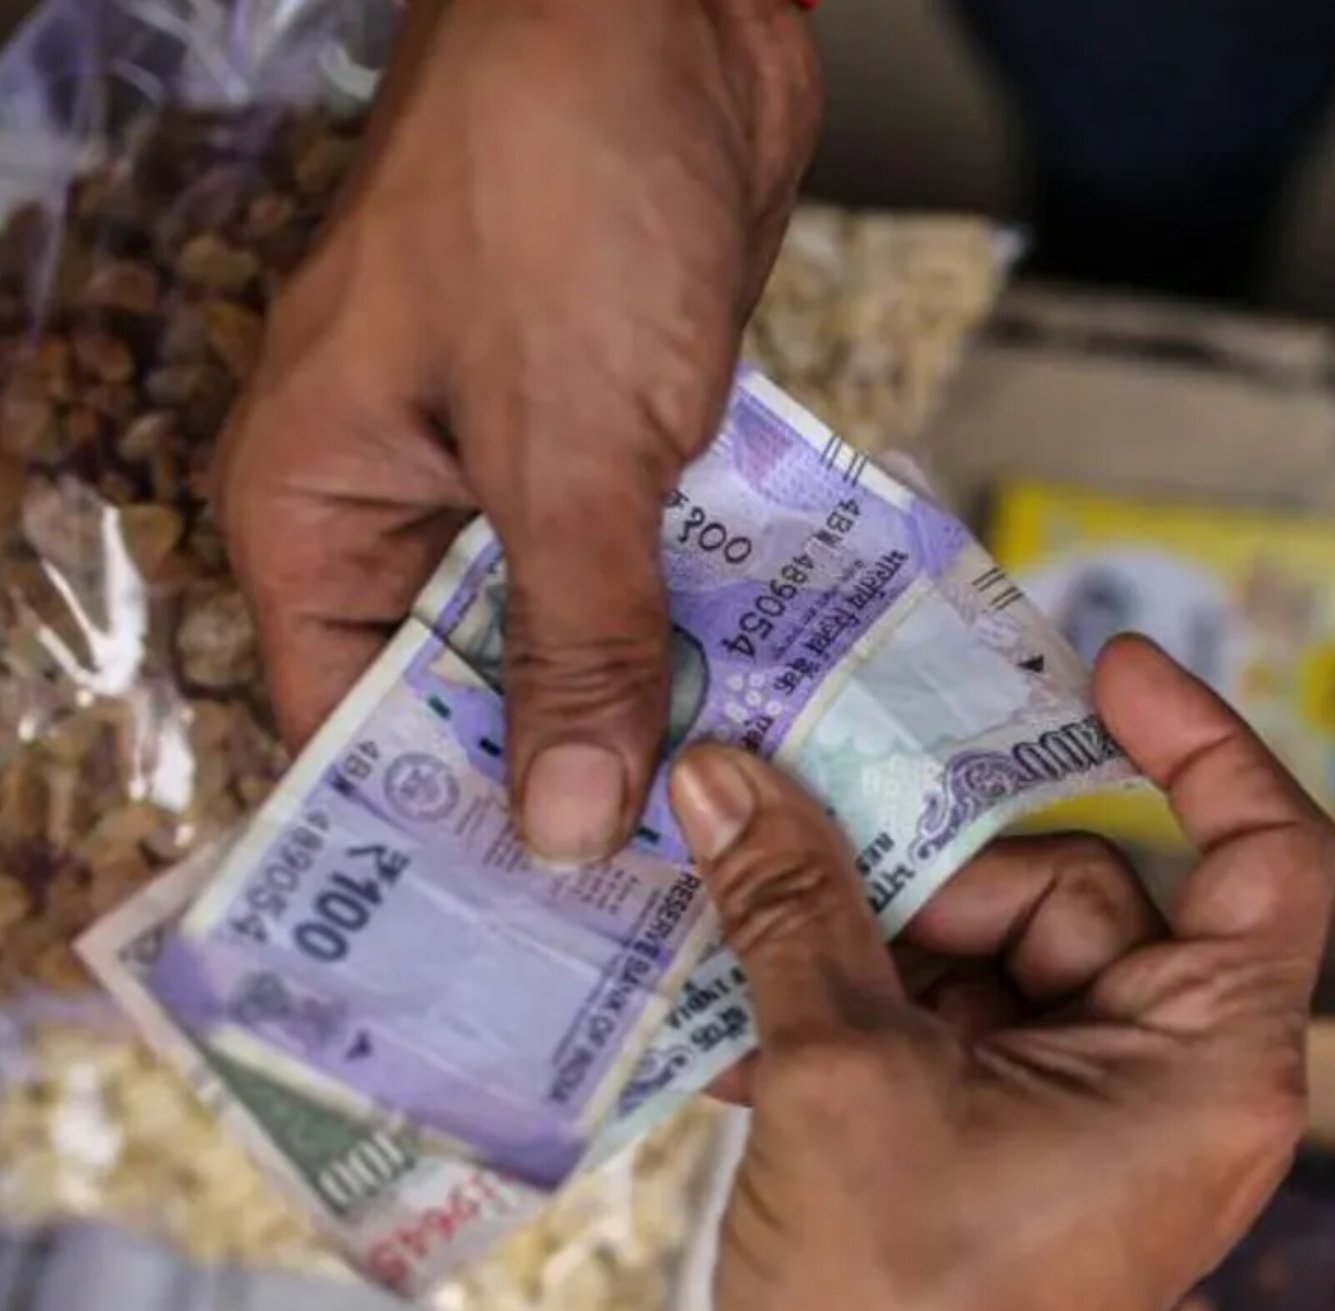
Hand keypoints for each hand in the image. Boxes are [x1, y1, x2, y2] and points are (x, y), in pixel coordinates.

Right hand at [220, 0, 818, 861]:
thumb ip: (571, 640)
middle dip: (556, 787)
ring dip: (641, 715)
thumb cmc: (556, 193)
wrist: (667, 10)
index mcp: (322, 511)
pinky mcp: (619, 449)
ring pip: (570, 638)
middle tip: (647, 921)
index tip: (522, 945)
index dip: (431, 835)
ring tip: (720, 844)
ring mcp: (519, 480)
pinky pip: (647, 573)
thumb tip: (566, 823)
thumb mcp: (560, 445)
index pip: (347, 724)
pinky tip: (762, 721)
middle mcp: (408, 512)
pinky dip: (694, 632)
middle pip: (467, 695)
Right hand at [669, 636, 1334, 1310]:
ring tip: (755, 966)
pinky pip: (956, 1020)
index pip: (1269, 850)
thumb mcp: (840, 1075)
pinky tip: (759, 1034)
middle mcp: (1171, 1077)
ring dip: (869, 949)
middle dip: (933, 883)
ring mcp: (1094, 1110)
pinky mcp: (1024, 1137)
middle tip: (805, 874)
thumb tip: (729, 780)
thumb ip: (793, 908)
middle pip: (1075, 890)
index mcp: (1202, 1059)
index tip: (1103, 669)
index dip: (1199, 739)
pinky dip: (870, 1013)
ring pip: (992, 951)